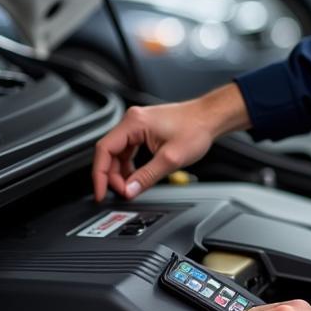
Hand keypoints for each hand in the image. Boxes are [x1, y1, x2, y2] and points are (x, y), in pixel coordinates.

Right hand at [91, 84, 248, 200]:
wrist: (211, 117)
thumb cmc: (196, 128)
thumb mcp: (171, 159)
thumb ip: (147, 177)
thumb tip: (129, 191)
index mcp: (134, 123)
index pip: (103, 150)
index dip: (99, 174)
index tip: (101, 192)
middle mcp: (132, 120)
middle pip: (109, 152)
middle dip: (112, 176)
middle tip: (122, 193)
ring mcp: (137, 124)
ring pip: (118, 152)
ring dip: (121, 172)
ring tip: (130, 187)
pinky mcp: (144, 129)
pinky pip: (128, 150)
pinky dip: (129, 165)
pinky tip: (136, 177)